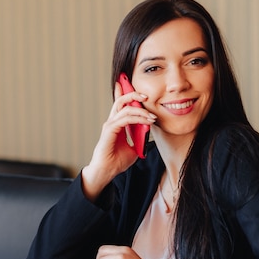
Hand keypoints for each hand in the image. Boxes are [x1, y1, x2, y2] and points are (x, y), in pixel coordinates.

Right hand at [81, 83, 155, 200]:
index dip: (125, 93)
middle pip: (121, 100)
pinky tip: (146, 121)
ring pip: (125, 107)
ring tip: (152, 116)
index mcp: (117, 124)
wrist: (107, 171)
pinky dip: (138, 118)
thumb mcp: (133, 148)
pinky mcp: (110, 130)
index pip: (121, 105)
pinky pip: (126, 118)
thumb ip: (139, 138)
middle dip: (133, 93)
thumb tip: (149, 132)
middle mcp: (112, 122)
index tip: (134, 87)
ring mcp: (110, 125)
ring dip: (141, 110)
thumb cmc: (117, 161)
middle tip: (146, 96)